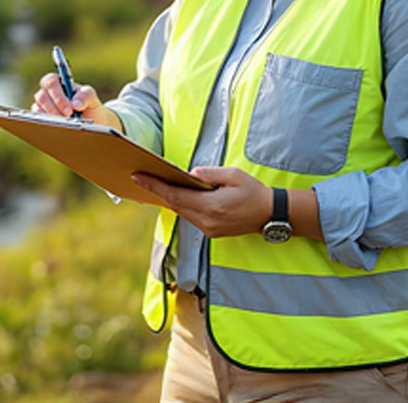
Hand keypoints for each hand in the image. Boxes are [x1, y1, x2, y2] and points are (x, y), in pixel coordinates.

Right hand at [34, 73, 123, 131]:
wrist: (94, 122)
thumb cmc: (91, 107)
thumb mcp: (92, 99)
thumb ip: (86, 96)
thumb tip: (75, 104)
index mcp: (60, 83)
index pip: (51, 81)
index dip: (57, 95)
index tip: (70, 108)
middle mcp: (49, 93)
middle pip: (42, 96)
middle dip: (55, 108)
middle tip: (68, 118)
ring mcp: (44, 106)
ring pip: (37, 108)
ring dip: (51, 117)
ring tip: (65, 125)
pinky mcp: (42, 118)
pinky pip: (38, 120)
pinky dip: (47, 124)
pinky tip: (58, 129)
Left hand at [134, 167, 281, 238]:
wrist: (269, 214)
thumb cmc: (253, 192)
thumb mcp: (232, 175)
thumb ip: (207, 174)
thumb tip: (188, 175)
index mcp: (211, 206)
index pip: (175, 196)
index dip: (154, 186)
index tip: (138, 176)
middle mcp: (207, 221)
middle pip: (174, 205)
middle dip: (158, 191)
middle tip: (142, 176)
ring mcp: (208, 229)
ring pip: (181, 212)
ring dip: (170, 198)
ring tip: (157, 183)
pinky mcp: (211, 232)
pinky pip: (191, 217)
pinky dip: (182, 205)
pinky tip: (178, 195)